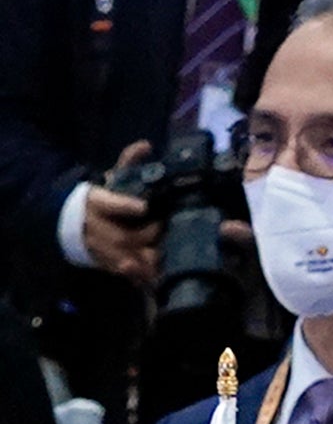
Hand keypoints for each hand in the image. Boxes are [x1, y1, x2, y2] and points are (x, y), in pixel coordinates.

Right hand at [80, 142, 160, 281]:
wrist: (75, 223)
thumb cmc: (103, 199)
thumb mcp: (113, 179)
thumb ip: (128, 163)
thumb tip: (147, 145)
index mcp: (96, 202)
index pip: (109, 204)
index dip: (125, 206)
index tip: (143, 207)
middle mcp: (96, 227)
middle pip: (121, 236)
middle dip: (145, 236)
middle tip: (164, 231)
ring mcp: (100, 248)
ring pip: (123, 258)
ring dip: (145, 261)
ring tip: (165, 259)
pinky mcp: (106, 263)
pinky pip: (124, 273)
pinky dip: (140, 276)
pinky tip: (157, 278)